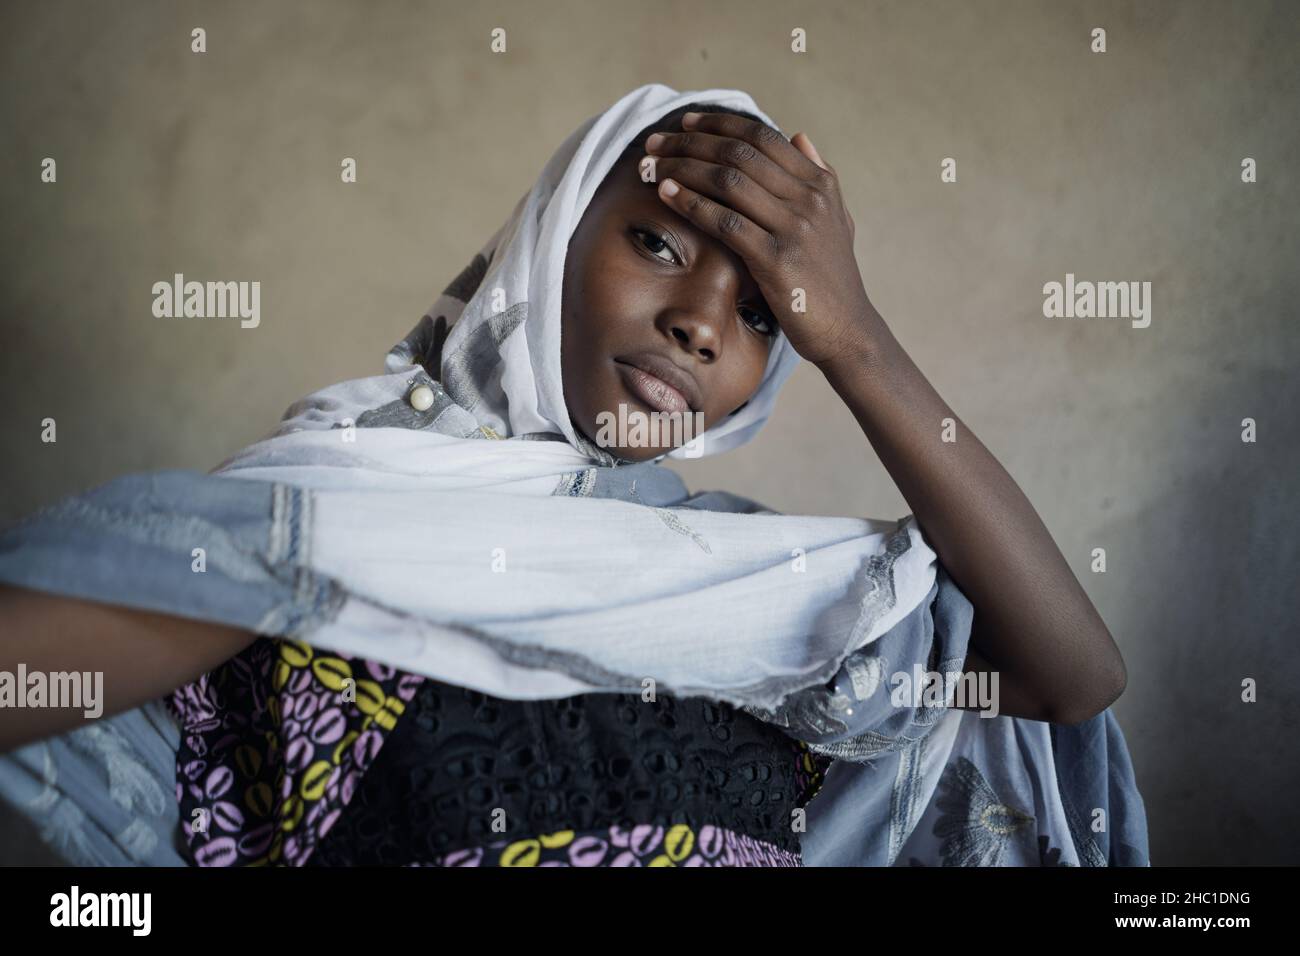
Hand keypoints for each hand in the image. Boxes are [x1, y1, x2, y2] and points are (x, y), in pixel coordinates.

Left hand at [642, 112, 874, 368]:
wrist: (847, 332)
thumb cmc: (831, 280)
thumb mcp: (836, 220)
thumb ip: (819, 176)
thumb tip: (799, 136)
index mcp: (819, 184)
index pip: (762, 138)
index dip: (719, 124)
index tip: (686, 122)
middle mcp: (809, 199)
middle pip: (739, 153)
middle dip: (690, 142)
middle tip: (655, 141)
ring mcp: (794, 227)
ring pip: (728, 181)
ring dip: (683, 167)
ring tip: (652, 165)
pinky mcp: (777, 259)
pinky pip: (725, 221)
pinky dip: (691, 203)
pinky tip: (666, 195)